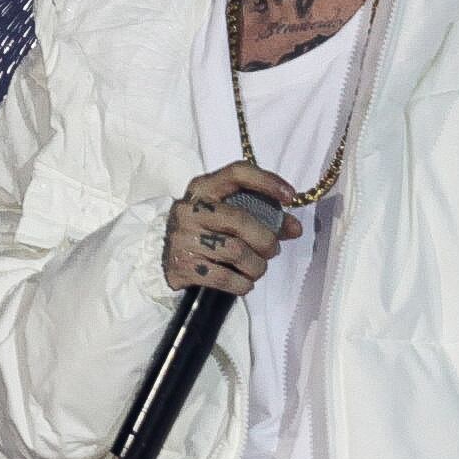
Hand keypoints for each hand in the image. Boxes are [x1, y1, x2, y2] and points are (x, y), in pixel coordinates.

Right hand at [163, 162, 301, 295]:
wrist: (163, 257)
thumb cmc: (207, 231)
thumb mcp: (228, 215)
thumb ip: (264, 217)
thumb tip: (295, 229)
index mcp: (203, 188)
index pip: (237, 174)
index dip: (266, 182)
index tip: (289, 196)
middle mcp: (190, 209)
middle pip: (240, 220)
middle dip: (266, 239)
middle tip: (273, 250)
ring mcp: (183, 238)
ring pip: (236, 252)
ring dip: (256, 266)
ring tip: (257, 269)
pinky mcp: (182, 266)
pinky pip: (224, 277)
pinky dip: (242, 284)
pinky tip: (244, 283)